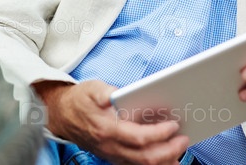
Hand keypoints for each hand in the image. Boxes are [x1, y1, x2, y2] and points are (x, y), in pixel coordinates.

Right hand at [32, 79, 189, 164]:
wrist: (61, 115)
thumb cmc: (79, 101)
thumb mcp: (90, 88)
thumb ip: (103, 92)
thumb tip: (115, 94)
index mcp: (107, 129)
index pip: (139, 138)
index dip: (159, 134)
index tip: (174, 125)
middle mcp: (110, 146)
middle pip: (144, 157)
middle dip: (168, 151)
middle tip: (184, 139)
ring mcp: (111, 154)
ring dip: (164, 162)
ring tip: (180, 154)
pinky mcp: (113, 156)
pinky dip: (153, 164)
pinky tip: (167, 160)